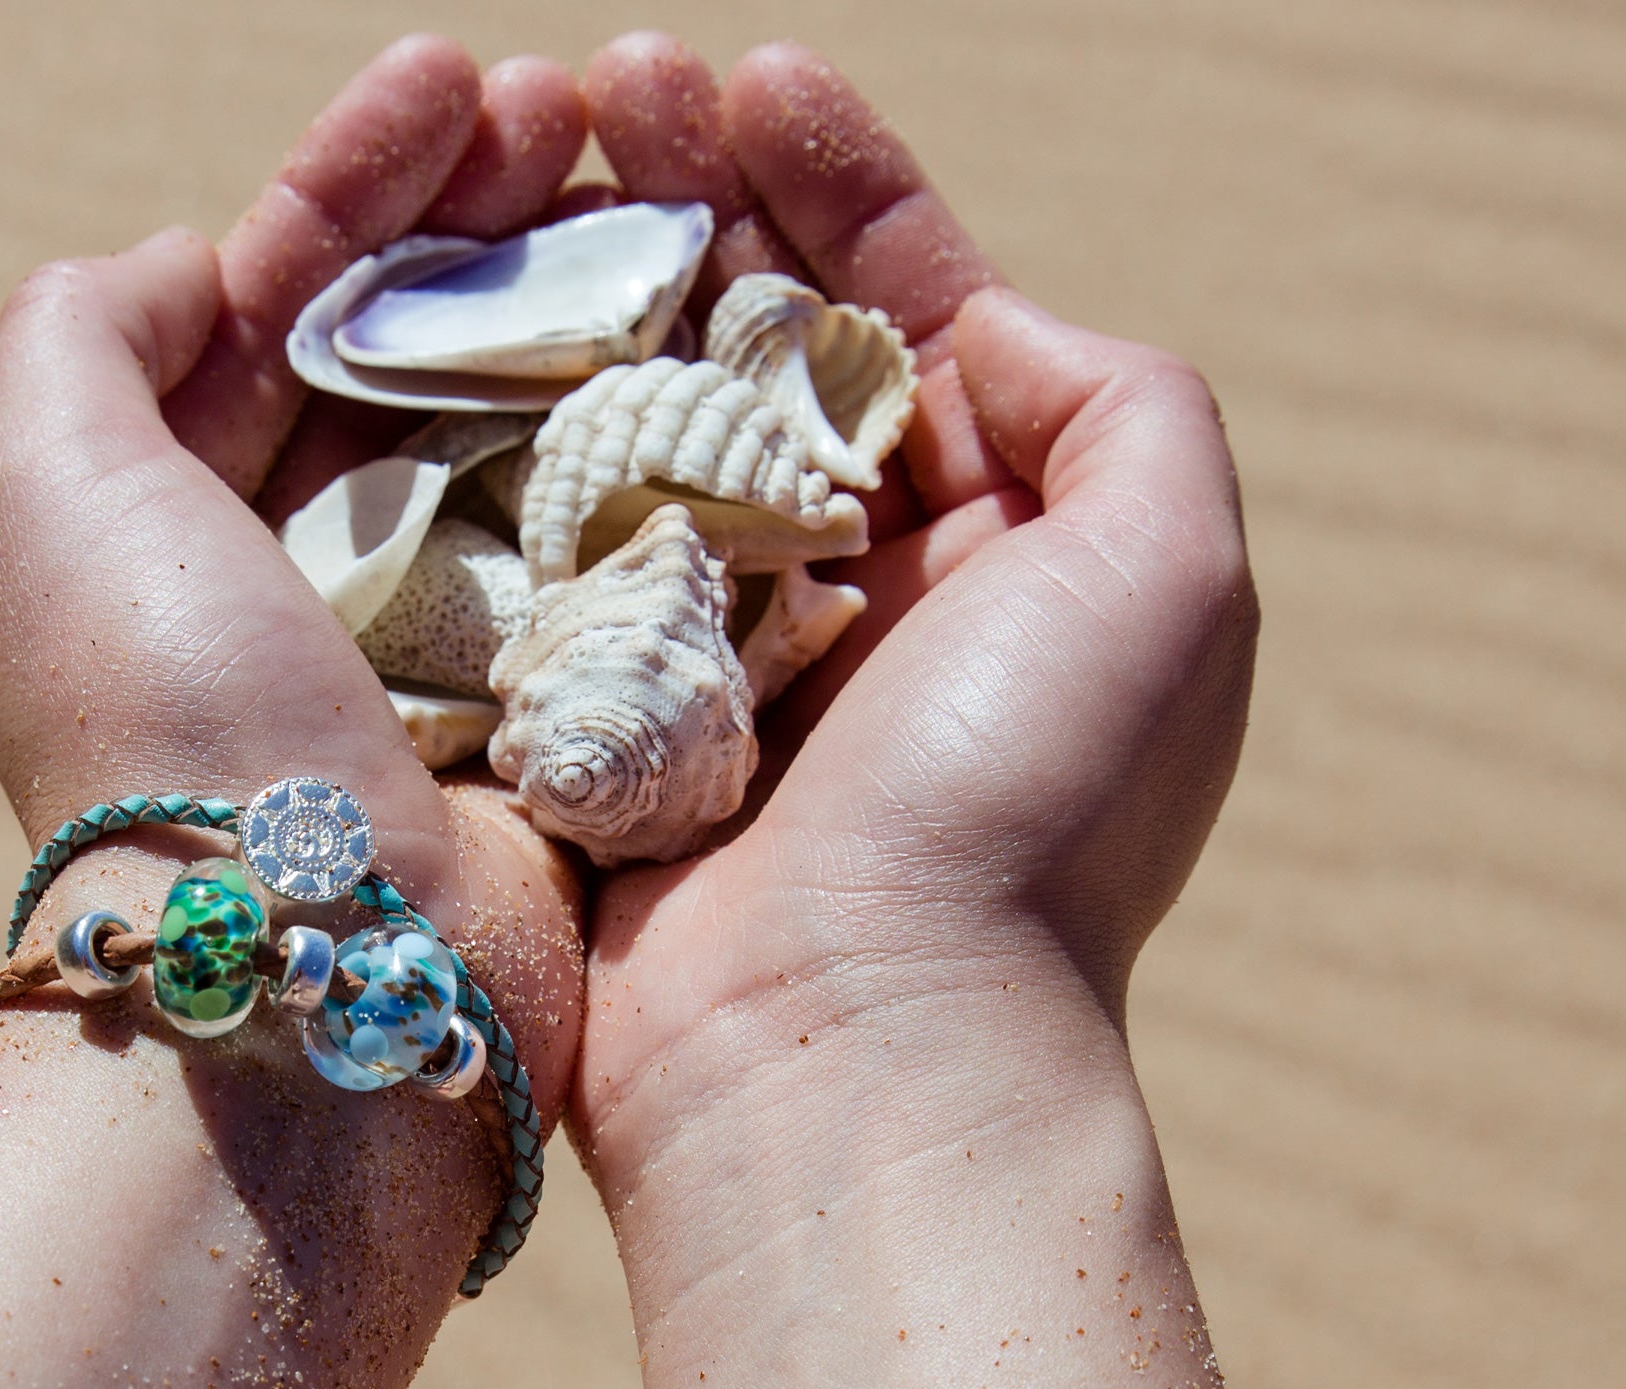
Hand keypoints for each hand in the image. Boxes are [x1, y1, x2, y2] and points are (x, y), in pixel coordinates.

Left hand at [0, 38, 589, 1388]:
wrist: (316, 972)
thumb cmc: (169, 719)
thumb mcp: (49, 487)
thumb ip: (83, 333)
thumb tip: (190, 259)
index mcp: (193, 510)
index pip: (285, 292)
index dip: (366, 173)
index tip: (453, 76)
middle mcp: (327, 568)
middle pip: (429, 338)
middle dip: (502, 206)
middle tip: (588, 105)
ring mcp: (465, 636)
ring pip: (547, 414)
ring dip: (602, 286)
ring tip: (668, 175)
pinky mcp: (582, 703)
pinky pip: (641, 530)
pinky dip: (683, 428)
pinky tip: (731, 334)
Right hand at [569, 36, 1290, 1388]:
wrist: (847, 1053)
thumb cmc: (1022, 808)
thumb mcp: (1170, 571)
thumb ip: (1119, 401)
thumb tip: (982, 316)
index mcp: (1000, 540)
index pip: (913, 308)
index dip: (838, 181)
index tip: (754, 76)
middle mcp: (859, 581)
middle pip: (760, 334)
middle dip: (689, 191)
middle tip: (602, 87)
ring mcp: (714, 644)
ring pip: (637, 411)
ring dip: (581, 276)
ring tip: (515, 157)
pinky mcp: (593, 710)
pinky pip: (538, 537)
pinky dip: (500, 429)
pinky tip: (455, 323)